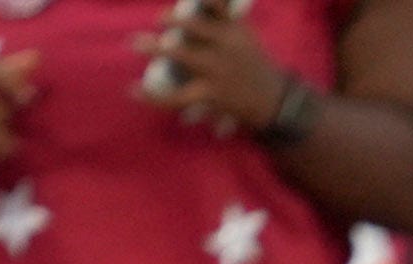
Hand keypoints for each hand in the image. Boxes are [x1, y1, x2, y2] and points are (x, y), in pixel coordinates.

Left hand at [144, 7, 288, 133]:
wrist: (278, 104)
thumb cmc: (256, 67)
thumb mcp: (247, 39)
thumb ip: (223, 21)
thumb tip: (193, 4)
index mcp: (235, 30)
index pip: (217, 4)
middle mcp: (226, 47)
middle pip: (194, 25)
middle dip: (173, 19)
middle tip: (159, 20)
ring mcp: (218, 71)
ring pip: (180, 55)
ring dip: (154, 47)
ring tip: (136, 43)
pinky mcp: (212, 95)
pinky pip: (176, 96)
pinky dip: (153, 95)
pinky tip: (134, 91)